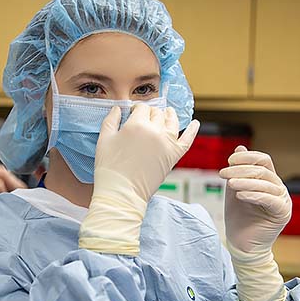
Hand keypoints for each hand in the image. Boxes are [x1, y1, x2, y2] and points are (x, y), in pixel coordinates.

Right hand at [78, 105, 198, 255]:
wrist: (122, 192)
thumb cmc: (110, 167)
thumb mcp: (104, 139)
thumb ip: (111, 120)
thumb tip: (117, 108)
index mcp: (137, 124)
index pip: (142, 108)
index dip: (137, 109)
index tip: (133, 113)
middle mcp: (155, 131)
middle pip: (157, 113)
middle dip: (151, 112)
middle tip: (146, 117)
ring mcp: (167, 143)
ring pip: (172, 121)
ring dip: (170, 115)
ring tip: (168, 112)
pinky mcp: (174, 156)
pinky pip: (187, 140)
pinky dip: (192, 130)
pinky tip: (195, 123)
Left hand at [219, 146, 290, 253]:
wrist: (242, 244)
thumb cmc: (239, 218)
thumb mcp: (235, 190)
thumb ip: (238, 171)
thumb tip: (240, 148)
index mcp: (269, 181)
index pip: (263, 160)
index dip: (246, 157)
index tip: (229, 161)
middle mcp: (278, 188)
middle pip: (263, 171)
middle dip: (241, 170)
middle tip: (223, 173)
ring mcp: (283, 201)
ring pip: (266, 184)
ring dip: (245, 182)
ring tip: (229, 184)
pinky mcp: (282, 213)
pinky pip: (270, 200)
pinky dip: (254, 195)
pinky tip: (240, 195)